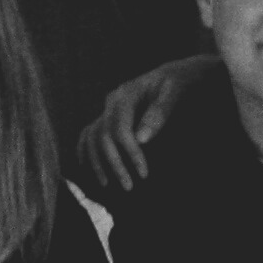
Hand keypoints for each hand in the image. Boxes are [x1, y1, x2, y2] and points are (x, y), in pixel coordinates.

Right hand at [79, 55, 209, 194]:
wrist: (174, 75)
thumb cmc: (177, 82)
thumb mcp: (174, 92)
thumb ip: (159, 113)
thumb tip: (142, 140)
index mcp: (126, 94)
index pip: (121, 129)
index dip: (130, 154)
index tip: (144, 174)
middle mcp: (112, 101)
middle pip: (104, 136)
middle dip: (115, 164)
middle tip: (129, 187)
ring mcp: (108, 108)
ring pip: (93, 137)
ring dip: (97, 162)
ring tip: (106, 184)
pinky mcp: (108, 115)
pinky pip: (89, 133)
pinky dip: (85, 150)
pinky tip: (86, 167)